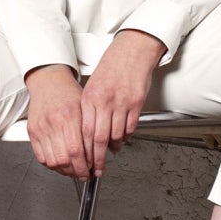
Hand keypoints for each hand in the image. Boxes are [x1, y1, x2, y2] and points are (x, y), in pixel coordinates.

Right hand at [24, 65, 90, 178]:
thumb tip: (98, 154)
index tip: (92, 170)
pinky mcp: (32, 132)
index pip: (77, 150)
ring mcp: (41, 128)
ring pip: (53, 162)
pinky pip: (41, 157)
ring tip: (73, 170)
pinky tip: (61, 163)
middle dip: (77, 171)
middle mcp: (54, 123)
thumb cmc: (68, 93)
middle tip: (84, 173)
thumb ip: (89, 130)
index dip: (85, 165)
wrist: (48, 81)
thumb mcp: (84, 107)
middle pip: (65, 159)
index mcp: (69, 116)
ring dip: (65, 171)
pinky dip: (52, 165)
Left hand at [79, 30, 165, 174]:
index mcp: (90, 97)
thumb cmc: (112, 66)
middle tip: (97, 169)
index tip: (85, 161)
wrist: (132, 50)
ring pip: (116, 135)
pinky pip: (130, 127)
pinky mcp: (136, 103)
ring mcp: (121, 102)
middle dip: (97, 158)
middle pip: (99, 138)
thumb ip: (89, 107)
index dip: (85, 151)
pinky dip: (126, 137)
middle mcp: (104, 101)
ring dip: (114, 148)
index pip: (84, 132)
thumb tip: (87, 132)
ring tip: (111, 152)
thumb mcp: (93, 85)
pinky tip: (122, 138)